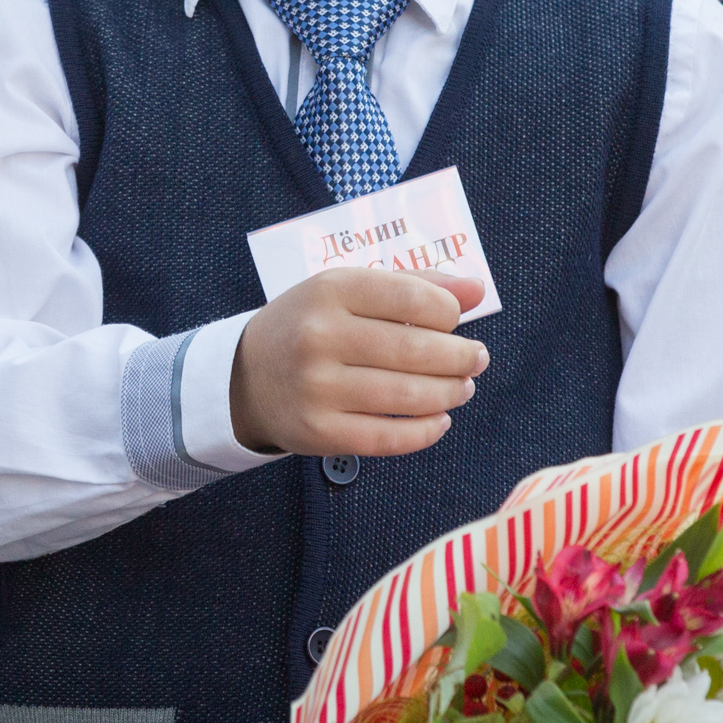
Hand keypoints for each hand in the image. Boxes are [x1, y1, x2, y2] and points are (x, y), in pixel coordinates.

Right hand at [229, 271, 485, 459]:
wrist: (245, 376)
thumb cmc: (311, 326)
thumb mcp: (349, 290)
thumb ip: (414, 286)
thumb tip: (478, 290)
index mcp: (330, 290)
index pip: (412, 298)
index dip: (448, 313)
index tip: (455, 321)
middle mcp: (320, 337)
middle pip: (415, 350)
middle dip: (460, 357)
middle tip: (477, 359)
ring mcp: (317, 388)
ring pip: (408, 396)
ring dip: (450, 394)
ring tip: (462, 388)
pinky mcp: (318, 432)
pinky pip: (388, 437)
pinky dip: (425, 431)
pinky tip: (439, 420)